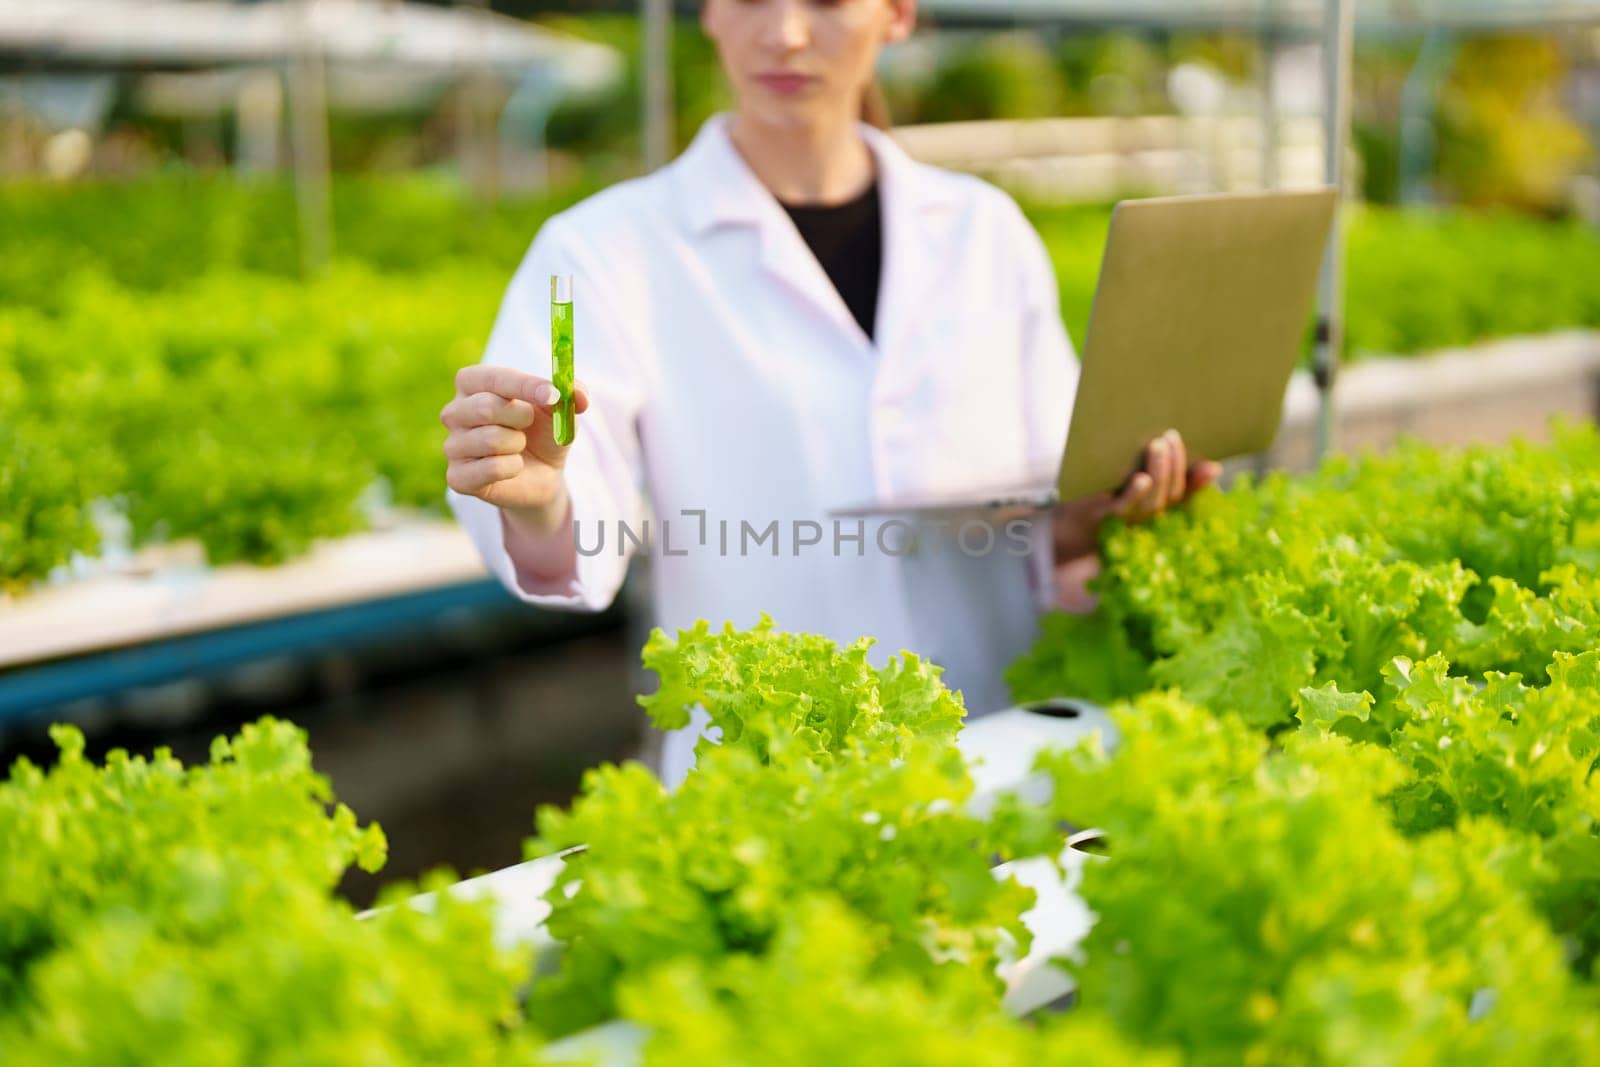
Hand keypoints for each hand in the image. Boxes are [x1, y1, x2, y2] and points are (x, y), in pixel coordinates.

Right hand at [440, 365, 590, 529]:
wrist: (542, 474)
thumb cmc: (543, 431)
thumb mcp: (561, 408)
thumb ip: (571, 394)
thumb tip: (580, 394)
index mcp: (473, 384)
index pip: (490, 378)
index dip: (524, 385)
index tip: (553, 395)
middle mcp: (454, 412)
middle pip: (486, 407)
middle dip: (521, 417)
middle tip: (529, 424)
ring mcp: (452, 446)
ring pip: (490, 439)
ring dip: (518, 444)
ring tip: (519, 447)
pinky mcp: (457, 477)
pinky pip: (490, 469)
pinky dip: (512, 468)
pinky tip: (513, 467)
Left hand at [1050, 428, 1220, 564]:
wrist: (1054, 528)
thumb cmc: (1094, 498)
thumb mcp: (1125, 480)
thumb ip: (1154, 469)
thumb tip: (1205, 461)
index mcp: (1152, 508)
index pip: (1182, 494)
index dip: (1198, 480)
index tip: (1210, 461)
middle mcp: (1143, 519)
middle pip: (1169, 495)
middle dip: (1174, 465)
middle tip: (1171, 436)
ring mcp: (1124, 521)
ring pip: (1151, 503)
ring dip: (1158, 472)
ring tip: (1157, 446)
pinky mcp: (1101, 518)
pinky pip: (1123, 508)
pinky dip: (1135, 494)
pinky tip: (1141, 478)